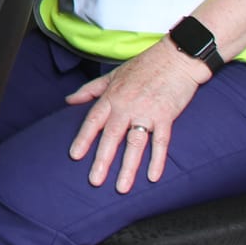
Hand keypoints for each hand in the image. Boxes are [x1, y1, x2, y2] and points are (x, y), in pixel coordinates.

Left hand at [65, 38, 210, 192]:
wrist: (176, 57)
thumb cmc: (145, 65)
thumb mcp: (113, 74)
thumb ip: (91, 89)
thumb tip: (69, 100)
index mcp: (112, 96)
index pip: (93, 120)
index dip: (83, 138)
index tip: (74, 156)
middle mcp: (127, 106)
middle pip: (111, 136)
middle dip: (102, 160)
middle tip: (95, 181)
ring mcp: (147, 112)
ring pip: (134, 143)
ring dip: (128, 167)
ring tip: (121, 187)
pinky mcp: (166, 116)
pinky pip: (161, 142)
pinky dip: (157, 159)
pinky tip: (152, 177)